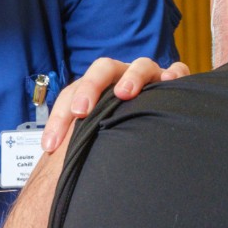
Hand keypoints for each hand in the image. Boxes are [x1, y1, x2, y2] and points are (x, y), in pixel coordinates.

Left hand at [41, 57, 189, 151]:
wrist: (152, 126)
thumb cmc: (114, 134)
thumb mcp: (93, 139)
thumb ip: (76, 143)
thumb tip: (52, 163)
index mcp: (95, 89)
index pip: (71, 95)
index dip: (58, 118)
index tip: (50, 146)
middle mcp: (119, 78)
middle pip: (102, 69)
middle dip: (89, 87)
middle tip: (81, 111)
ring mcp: (147, 77)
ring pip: (140, 65)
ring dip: (131, 77)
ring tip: (125, 93)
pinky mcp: (173, 80)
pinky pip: (177, 69)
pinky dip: (174, 73)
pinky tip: (169, 82)